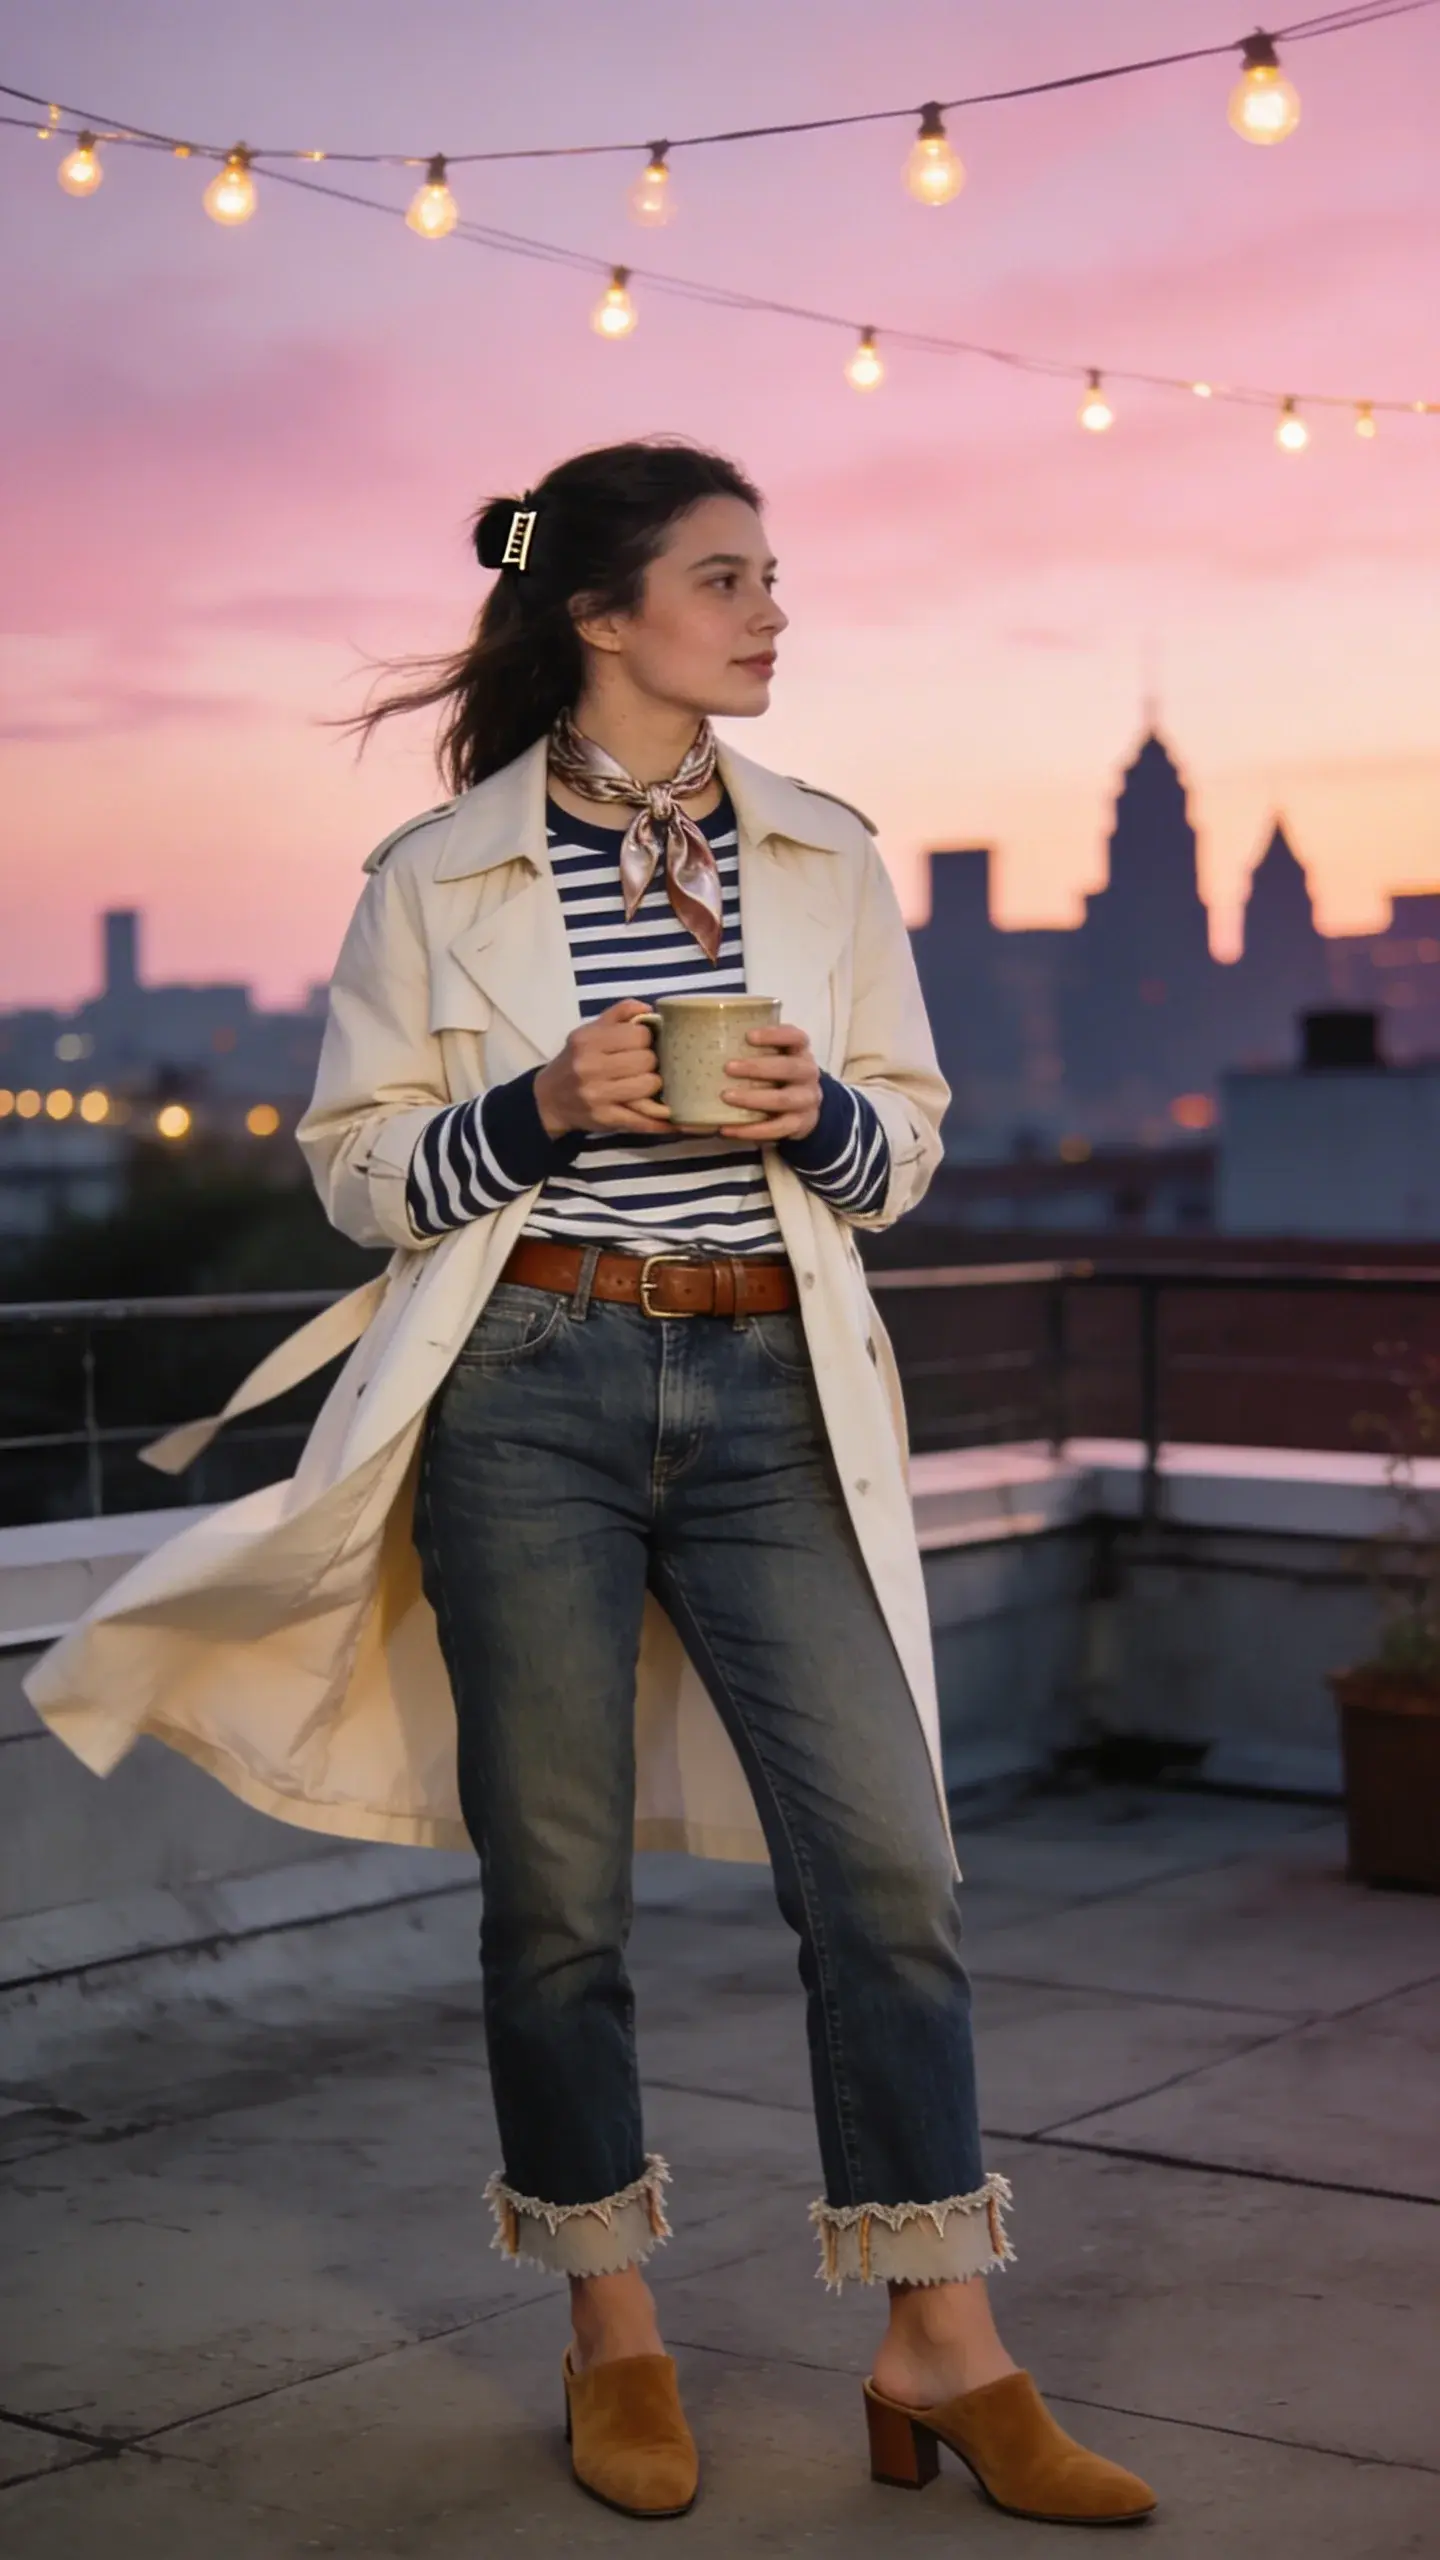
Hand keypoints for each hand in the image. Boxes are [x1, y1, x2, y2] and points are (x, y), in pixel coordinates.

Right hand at [534, 999, 670, 1137]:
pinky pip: (642, 1120)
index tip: (643, 1044)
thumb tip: (650, 1008)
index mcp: (587, 1040)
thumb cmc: (575, 1061)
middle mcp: (589, 1067)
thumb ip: (619, 1013)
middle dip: (652, 1062)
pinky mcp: (605, 1119)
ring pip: (649, 1085)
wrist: (548, 1099)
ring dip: (654, 1085)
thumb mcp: (589, 1031)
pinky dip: (661, 1122)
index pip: (639, 1034)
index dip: (647, 1039)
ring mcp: (597, 1095)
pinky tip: (674, 1118)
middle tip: (645, 1066)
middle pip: (647, 1060)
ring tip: (646, 1083)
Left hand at [703, 1022, 821, 1143]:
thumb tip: (692, 1049)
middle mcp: (808, 1073)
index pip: (795, 1037)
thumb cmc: (777, 1075)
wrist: (805, 1108)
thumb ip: (748, 1050)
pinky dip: (750, 1130)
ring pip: (782, 1100)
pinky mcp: (799, 1124)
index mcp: (800, 1051)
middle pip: (789, 1068)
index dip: (774, 1035)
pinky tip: (726, 1129)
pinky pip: (776, 1129)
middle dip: (758, 1067)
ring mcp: (806, 1100)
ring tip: (725, 1097)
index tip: (749, 1035)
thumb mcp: (774, 1057)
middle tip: (728, 1067)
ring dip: (753, 1098)